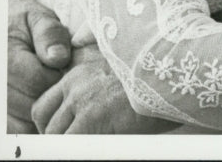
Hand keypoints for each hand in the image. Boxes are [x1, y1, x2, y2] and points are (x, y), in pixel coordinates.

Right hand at [7, 0, 70, 132]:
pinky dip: (29, 123)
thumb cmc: (25, 22)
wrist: (5, 25)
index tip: (64, 67)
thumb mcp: (39, 18)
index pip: (38, 81)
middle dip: (51, 95)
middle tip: (59, 80)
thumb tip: (58, 57)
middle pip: (31, 105)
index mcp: (6, 57)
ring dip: (41, 112)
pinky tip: (39, 104)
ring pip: (22, 123)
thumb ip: (50, 34)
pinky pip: (14, 129)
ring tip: (48, 90)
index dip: (58, 77)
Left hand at [32, 46, 176, 133]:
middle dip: (54, 137)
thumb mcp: (122, 81)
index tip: (64, 137)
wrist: (177, 71)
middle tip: (75, 144)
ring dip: (67, 144)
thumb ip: (100, 93)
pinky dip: (75, 150)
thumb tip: (97, 120)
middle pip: (44, 119)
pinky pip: (69, 144)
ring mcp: (83, 98)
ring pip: (54, 135)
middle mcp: (77, 82)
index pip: (46, 104)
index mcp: (82, 72)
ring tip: (89, 145)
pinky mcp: (93, 116)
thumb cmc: (157, 81)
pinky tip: (98, 147)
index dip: (50, 125)